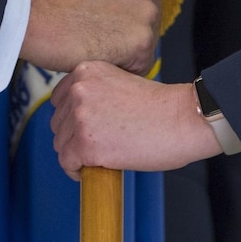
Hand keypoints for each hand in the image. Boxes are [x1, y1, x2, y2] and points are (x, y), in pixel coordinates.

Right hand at [22, 0, 161, 74]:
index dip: (125, 8)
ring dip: (123, 50)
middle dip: (127, 28)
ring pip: (145, 41)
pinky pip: (138, 65)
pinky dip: (118, 68)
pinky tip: (95, 60)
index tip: (106, 17)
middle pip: (149, 15)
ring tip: (91, 47)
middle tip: (96, 35)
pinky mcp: (140, 42)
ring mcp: (147, 11)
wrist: (30, 11)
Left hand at [50, 62, 221, 178]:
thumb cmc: (161, 106)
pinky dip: (76, 170)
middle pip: (57, 123)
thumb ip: (96, 92)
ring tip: (101, 157)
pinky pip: (67, 163)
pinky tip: (94, 169)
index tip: (88, 128)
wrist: (183, 120)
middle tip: (99, 144)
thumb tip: (79, 117)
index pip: (59, 99)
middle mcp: (78, 90)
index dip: (72, 118)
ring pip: (60, 144)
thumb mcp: (121, 82)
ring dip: (77, 154)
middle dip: (74, 136)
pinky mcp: (85, 144)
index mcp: (86, 70)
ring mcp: (80, 117)